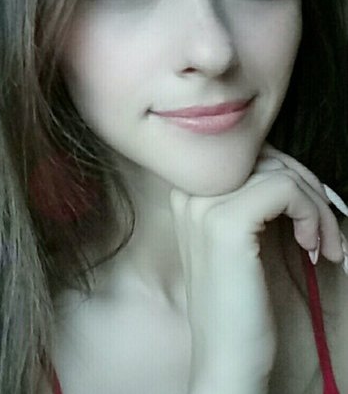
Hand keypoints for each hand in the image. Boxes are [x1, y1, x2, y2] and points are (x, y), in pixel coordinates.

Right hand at [169, 142, 344, 392]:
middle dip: (309, 190)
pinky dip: (312, 213)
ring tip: (322, 243)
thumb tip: (290, 172)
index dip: (288, 178)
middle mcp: (190, 192)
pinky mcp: (225, 224)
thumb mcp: (240, 239)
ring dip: (316, 206)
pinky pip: (285, 189)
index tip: (309, 215)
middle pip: (266, 158)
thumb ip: (252, 199)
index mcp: (189, 193)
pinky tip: (312, 246)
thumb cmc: (239, 304)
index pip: (248, 156)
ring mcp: (204, 205)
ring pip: (280, 172)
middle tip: (325, 233)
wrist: (225, 358)